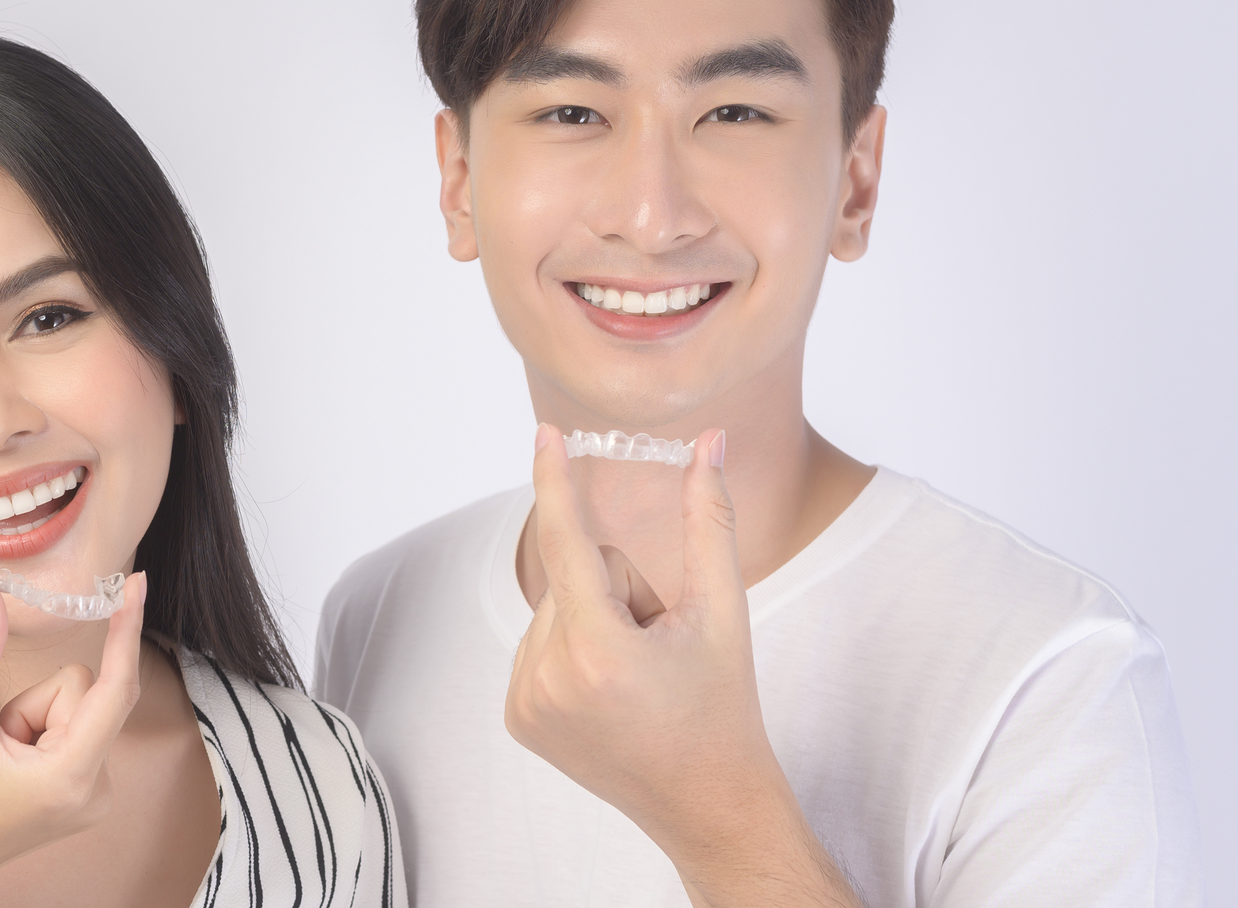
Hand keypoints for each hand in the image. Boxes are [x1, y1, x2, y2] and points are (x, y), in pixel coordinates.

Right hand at [0, 568, 147, 907]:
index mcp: (70, 776)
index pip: (115, 687)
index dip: (125, 631)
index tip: (138, 585)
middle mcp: (95, 789)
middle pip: (81, 693)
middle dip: (31, 701)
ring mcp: (91, 794)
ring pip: (71, 708)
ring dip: (27, 718)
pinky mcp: (80, 792)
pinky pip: (68, 729)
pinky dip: (33, 733)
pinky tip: (5, 766)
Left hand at [506, 426, 858, 906]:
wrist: (707, 804)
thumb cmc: (722, 706)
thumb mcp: (722, 613)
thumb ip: (711, 521)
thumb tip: (711, 443)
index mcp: (600, 650)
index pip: (568, 542)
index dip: (555, 481)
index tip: (542, 433)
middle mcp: (550, 677)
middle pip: (574, 574)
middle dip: (616, 591)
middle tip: (656, 650)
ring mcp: (524, 702)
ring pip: (553, 608)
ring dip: (593, 623)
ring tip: (634, 677)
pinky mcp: (515, 717)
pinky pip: (536, 644)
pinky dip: (570, 651)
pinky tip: (605, 692)